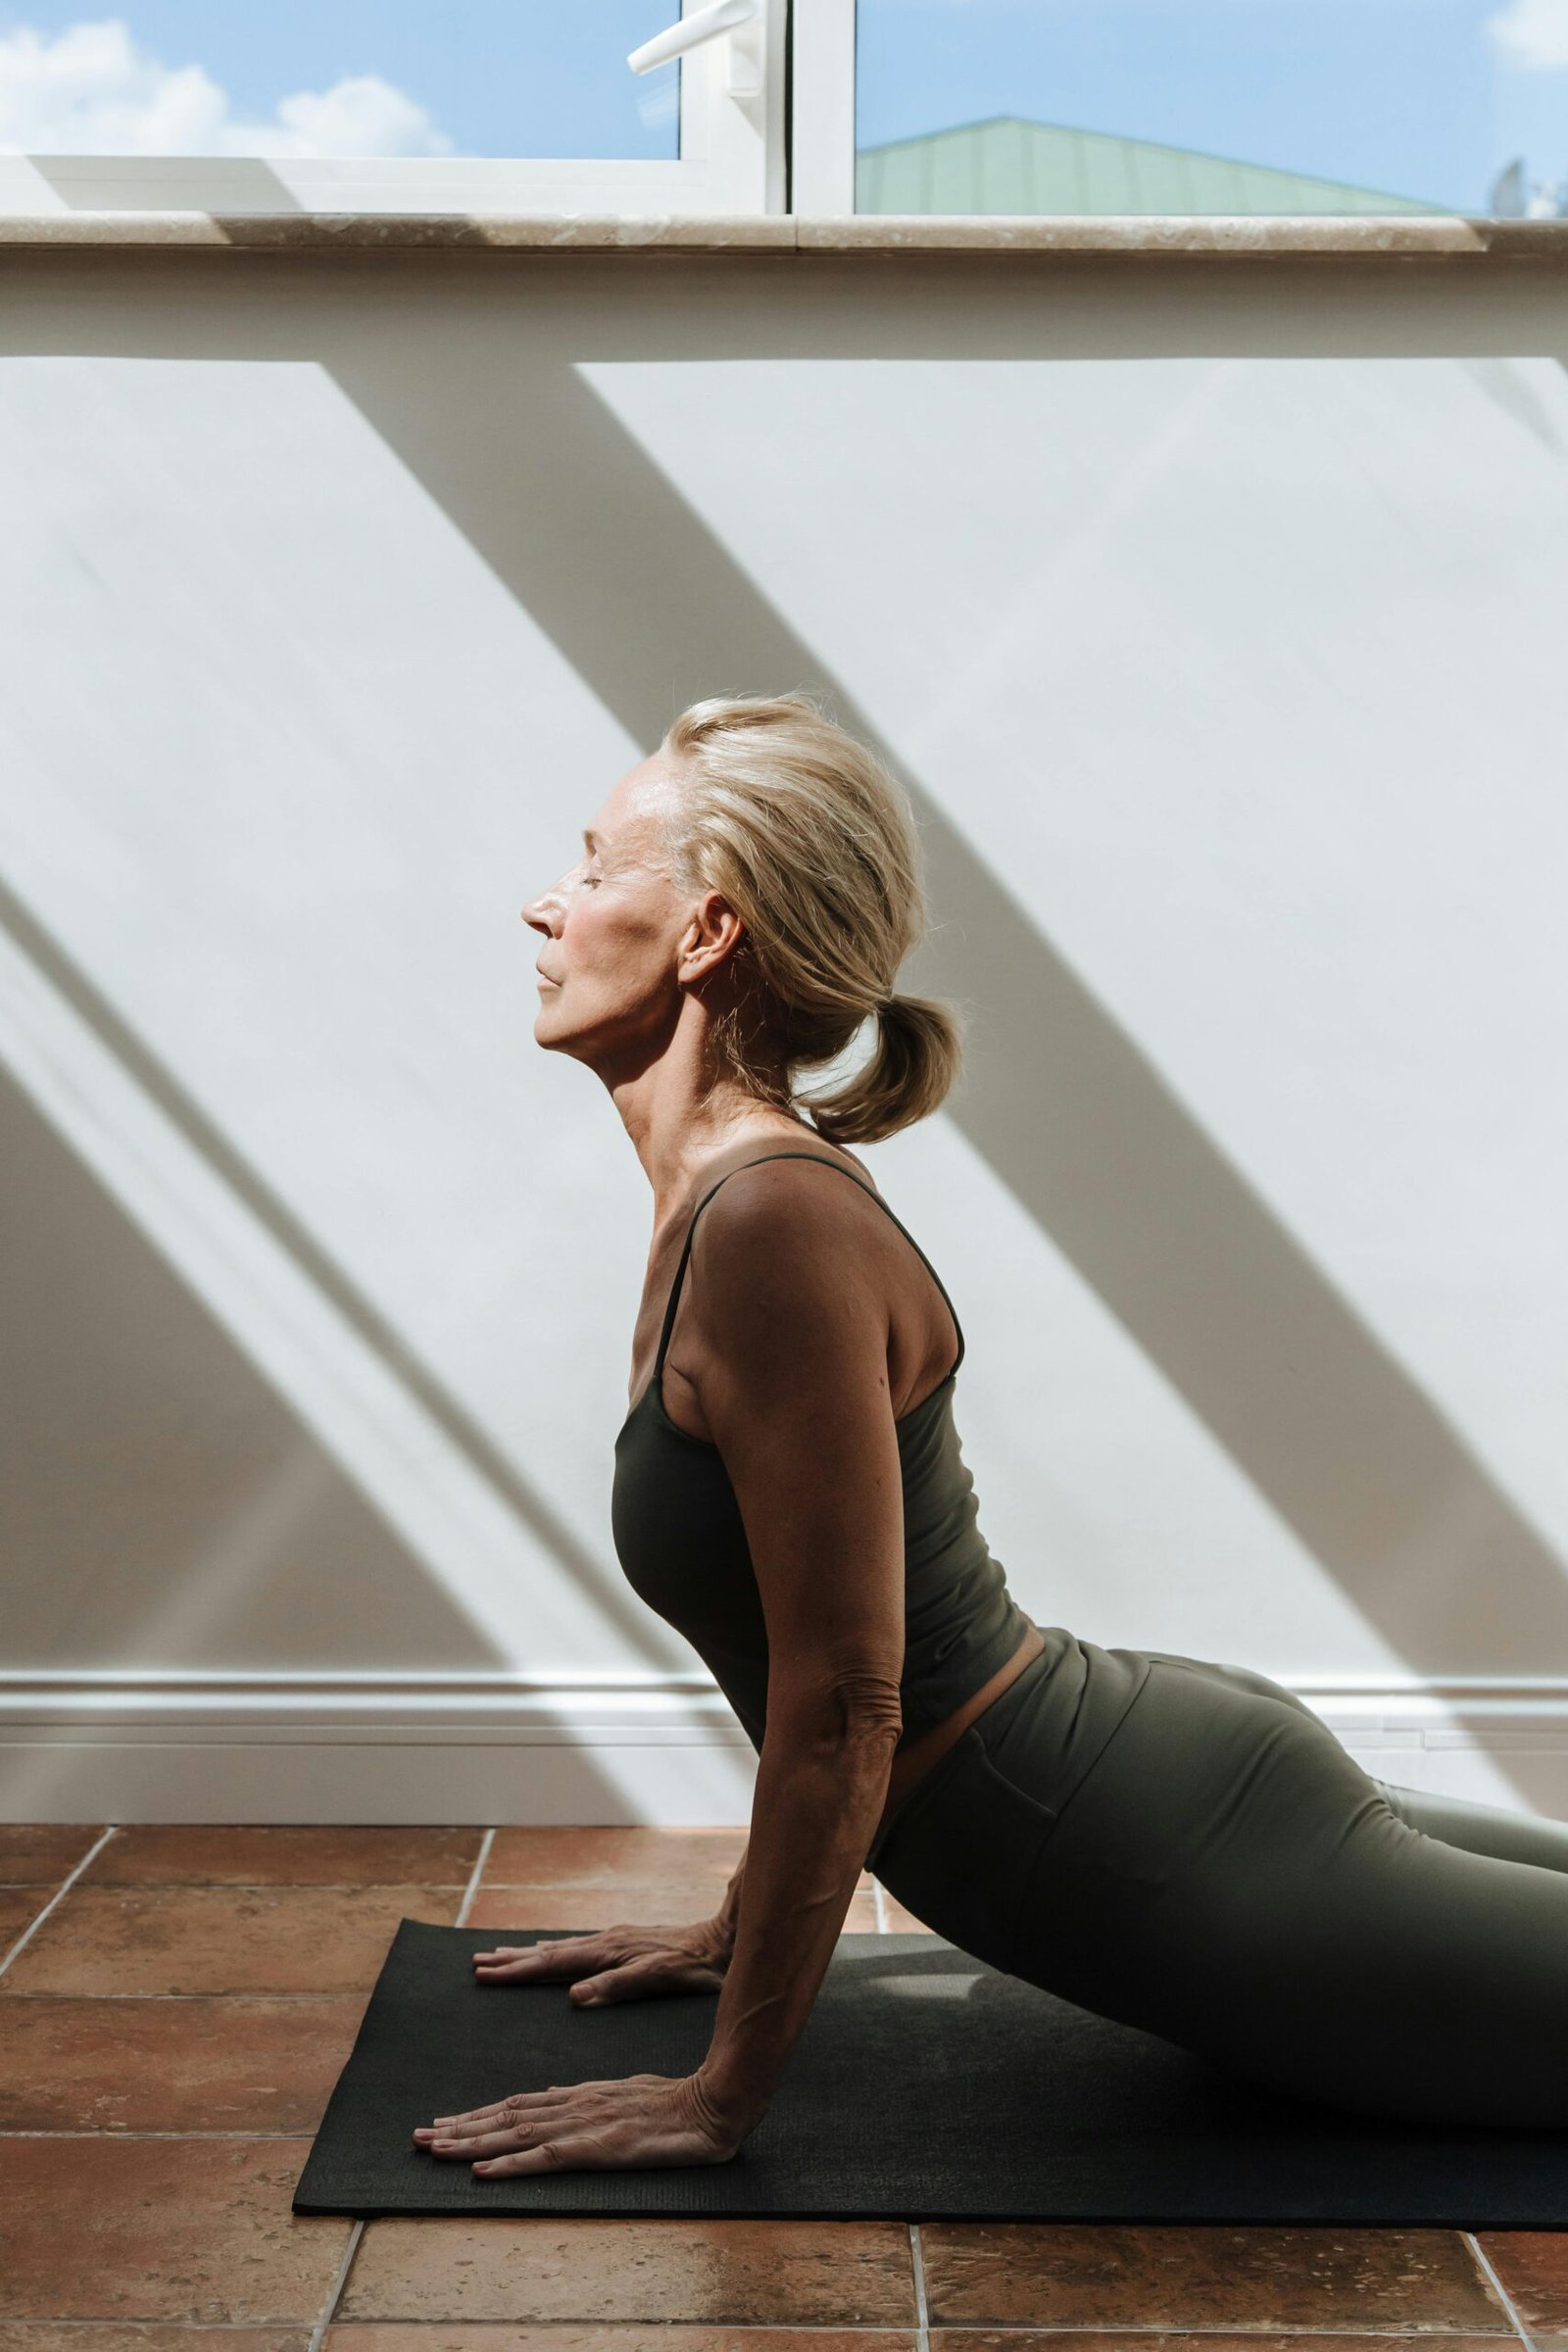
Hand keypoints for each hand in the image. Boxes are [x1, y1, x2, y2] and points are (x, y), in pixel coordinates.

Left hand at [412, 2069, 741, 2175]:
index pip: (518, 2105)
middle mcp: (574, 2105)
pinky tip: (482, 2172)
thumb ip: (587, 2099)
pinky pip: (545, 2158)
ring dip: (469, 2143)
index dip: (477, 2115)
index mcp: (581, 2095)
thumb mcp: (625, 2095)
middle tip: (417, 2137)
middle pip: (505, 2117)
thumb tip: (551, 2097)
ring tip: (432, 2149)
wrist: (713, 2104)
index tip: (443, 2123)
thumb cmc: (676, 2104)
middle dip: (458, 2128)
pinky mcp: (598, 2148)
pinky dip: (509, 2166)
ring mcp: (584, 2125)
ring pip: (514, 2134)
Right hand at [470, 1920, 729, 2004]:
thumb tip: (573, 1996)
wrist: (723, 1941)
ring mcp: (613, 1941)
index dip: (516, 1971)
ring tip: (500, 1955)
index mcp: (607, 1953)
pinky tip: (550, 1952)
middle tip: (476, 1964)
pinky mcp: (623, 1945)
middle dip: (511, 1960)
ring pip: (560, 1948)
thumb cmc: (693, 1966)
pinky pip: (577, 1948)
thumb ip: (615, 1986)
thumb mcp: (656, 1978)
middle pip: (547, 1952)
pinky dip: (553, 1952)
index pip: (550, 1964)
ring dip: (528, 1954)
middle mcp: (604, 1942)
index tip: (483, 1974)